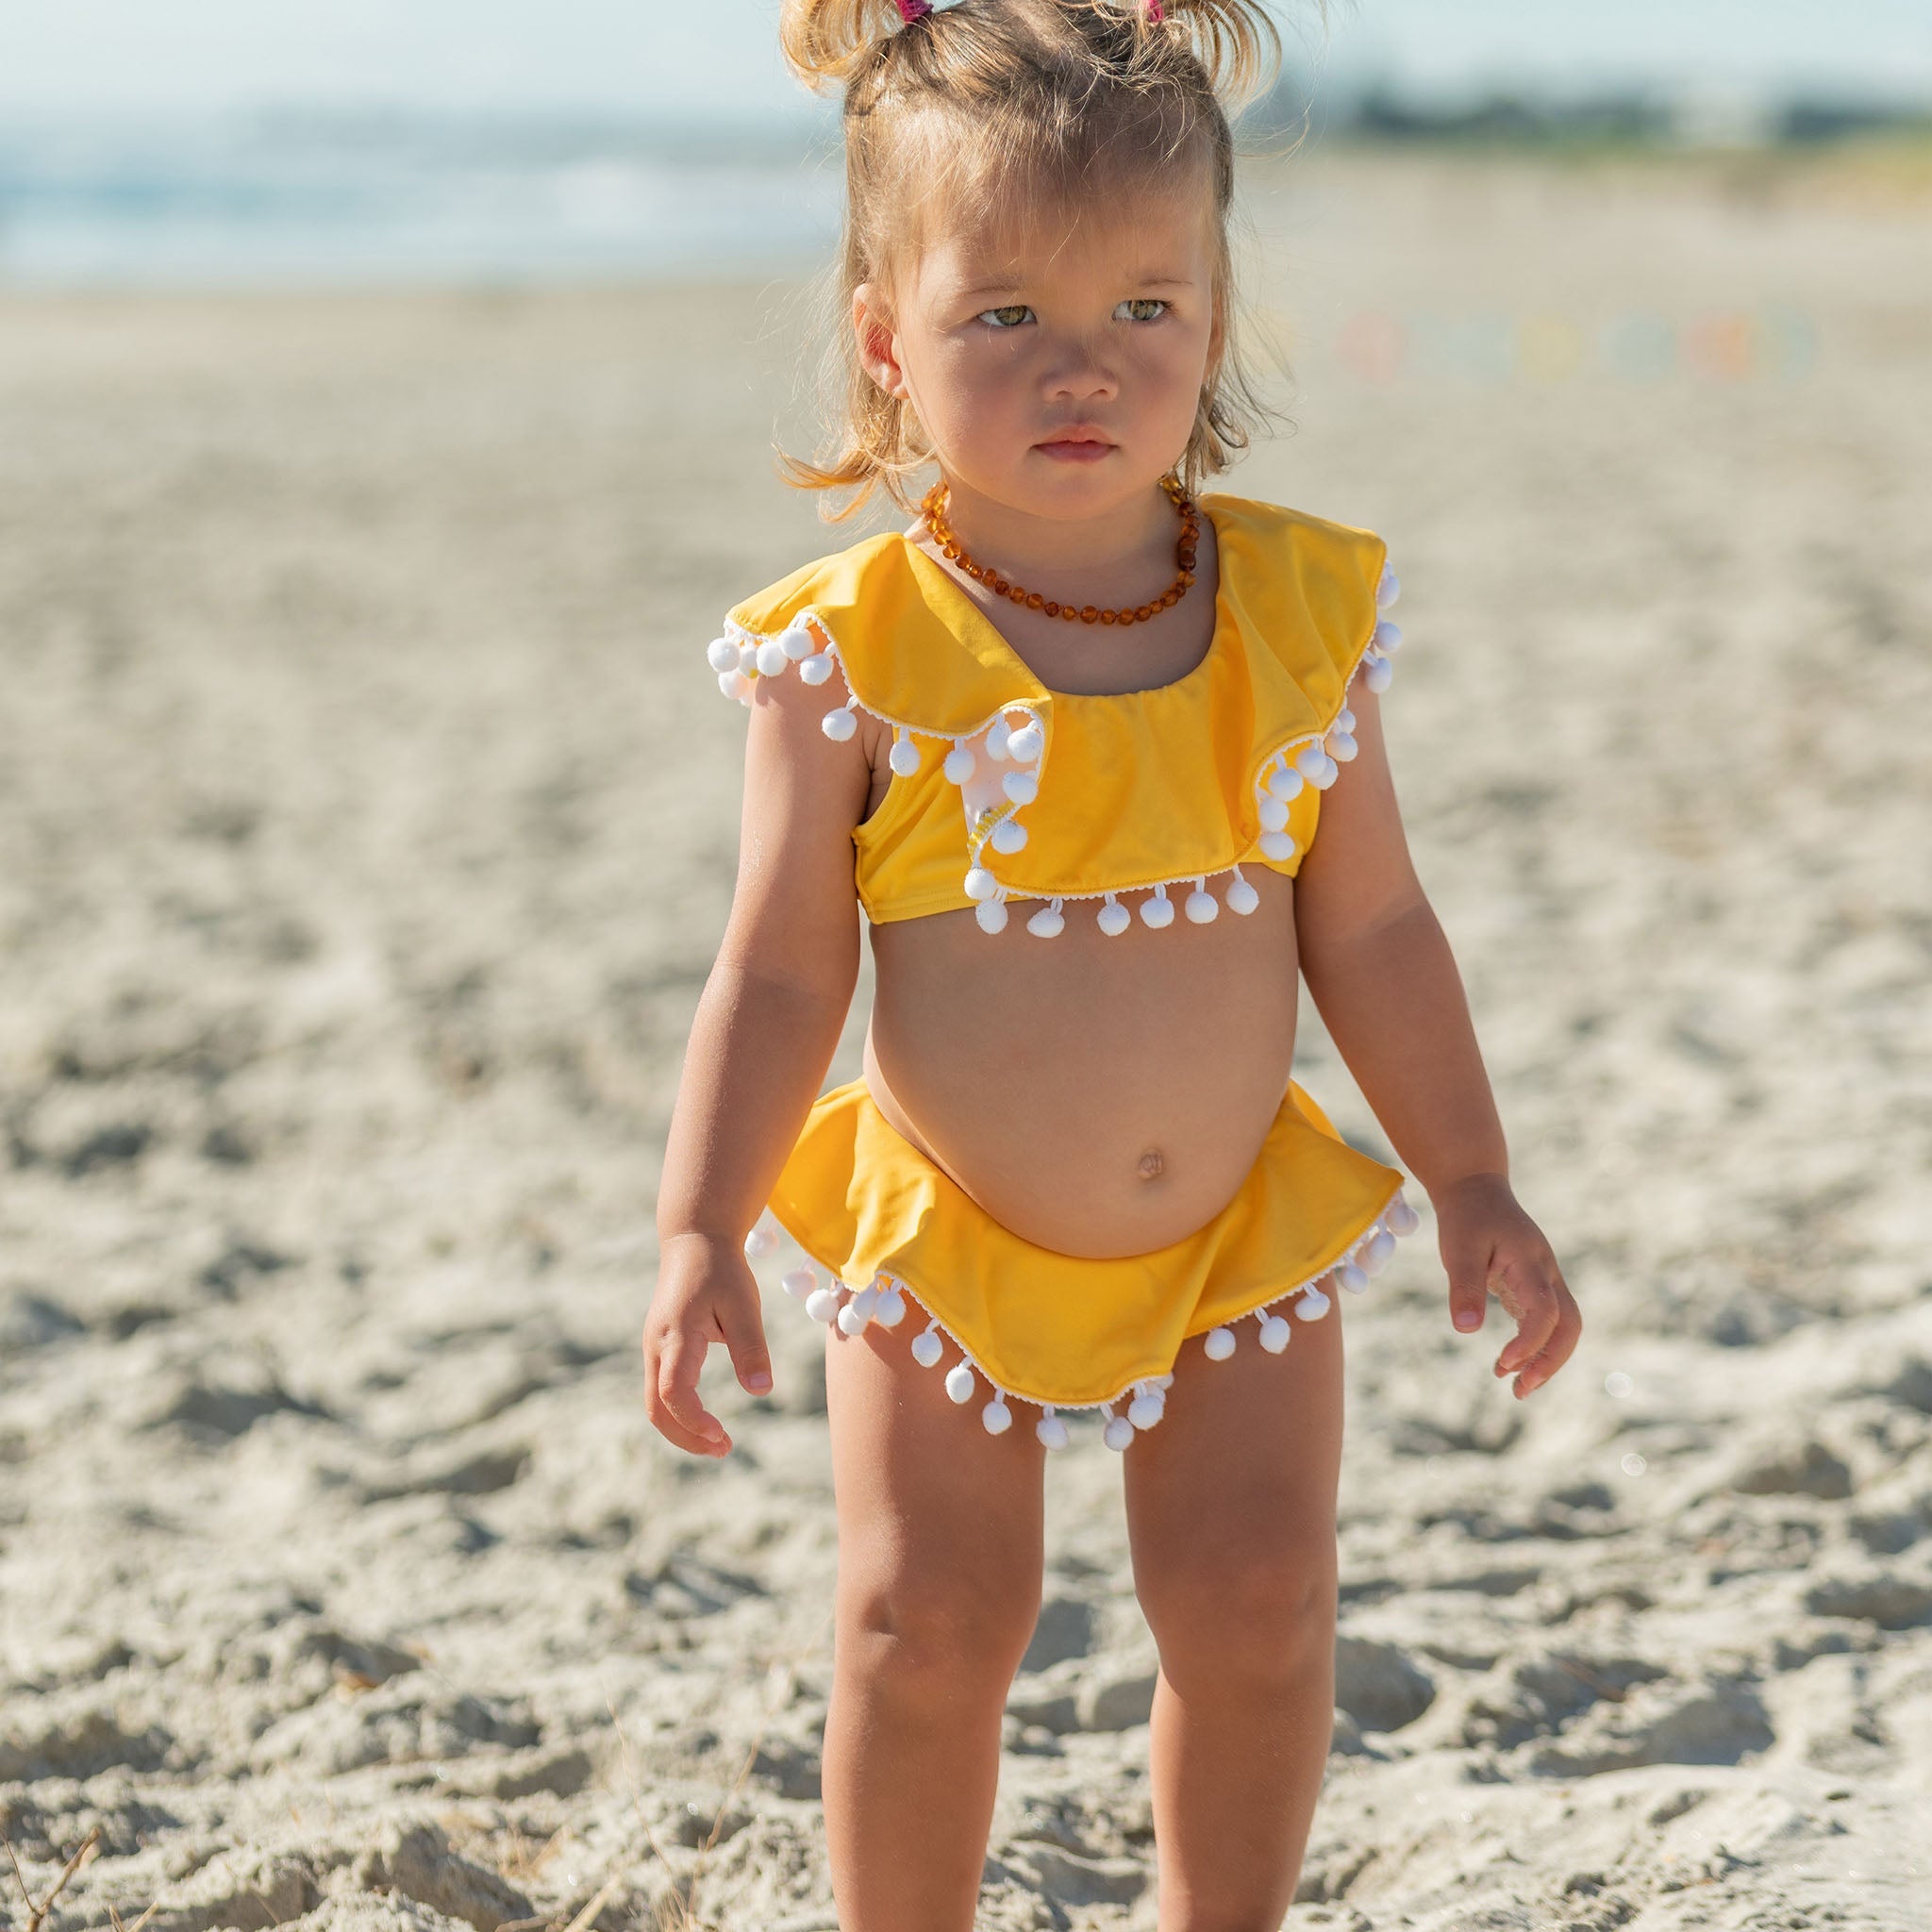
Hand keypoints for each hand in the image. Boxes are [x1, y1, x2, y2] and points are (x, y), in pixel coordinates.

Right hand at [642, 1232, 774, 1456]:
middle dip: (686, 1437)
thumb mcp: (744, 1304)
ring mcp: (654, 1348)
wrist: (694, 1240)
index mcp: (676, 1336)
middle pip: (656, 1408)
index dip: (694, 1422)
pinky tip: (706, 1420)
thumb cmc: (721, 1270)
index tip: (723, 1436)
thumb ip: (751, 1347)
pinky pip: (660, 1390)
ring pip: (654, 1403)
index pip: (674, 1393)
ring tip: (720, 1442)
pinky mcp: (659, 1348)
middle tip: (724, 1450)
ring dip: (682, 1429)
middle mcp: (657, 1346)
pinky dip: (679, 1413)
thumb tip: (760, 1390)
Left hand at [1432, 1173, 1579, 1397]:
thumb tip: (1466, 1331)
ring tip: (1515, 1387)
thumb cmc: (1466, 1217)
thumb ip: (1464, 1287)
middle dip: (1551, 1361)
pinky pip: (1546, 1322)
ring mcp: (1544, 1279)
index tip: (1503, 1363)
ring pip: (1563, 1326)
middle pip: (1570, 1324)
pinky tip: (1508, 1364)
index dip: (1530, 1342)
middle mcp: (1546, 1273)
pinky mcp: (1534, 1286)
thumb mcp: (1458, 1248)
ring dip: (1545, 1359)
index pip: (1545, 1310)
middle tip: (1520, 1389)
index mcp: (1530, 1262)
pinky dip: (1534, 1346)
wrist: (1475, 1189)